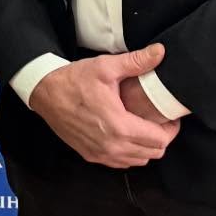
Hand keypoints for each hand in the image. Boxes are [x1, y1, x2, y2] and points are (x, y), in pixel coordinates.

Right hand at [29, 43, 180, 168]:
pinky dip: (129, 153)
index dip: (170, 129)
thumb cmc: (74, 80)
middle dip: (161, 138)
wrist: (44, 93)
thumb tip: (160, 52)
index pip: (160, 140)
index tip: (170, 118)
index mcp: (119, 126)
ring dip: (145, 147)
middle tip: (159, 122)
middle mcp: (112, 146)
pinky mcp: (90, 155)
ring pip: (138, 161)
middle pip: (152, 153)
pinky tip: (126, 136)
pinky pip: (121, 163)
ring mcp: (100, 154)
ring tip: (143, 128)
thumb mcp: (105, 67)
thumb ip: (136, 62)